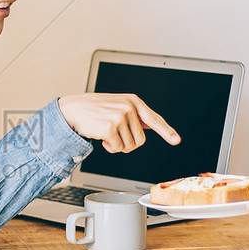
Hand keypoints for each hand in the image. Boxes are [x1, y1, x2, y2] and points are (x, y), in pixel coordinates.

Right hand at [58, 93, 180, 153]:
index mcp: (133, 101)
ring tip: (107, 134)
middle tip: (116, 137)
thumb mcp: (118, 105)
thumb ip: (135, 115)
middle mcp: (129, 107)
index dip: (166, 131)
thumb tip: (153, 125)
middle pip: (141, 140)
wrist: (73, 110)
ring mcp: (120, 116)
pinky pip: (118, 148)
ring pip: (130, 146)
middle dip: (128, 144)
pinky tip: (102, 138)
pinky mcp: (111, 127)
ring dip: (118, 146)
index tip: (175, 140)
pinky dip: (110, 148)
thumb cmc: (94, 109)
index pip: (154, 119)